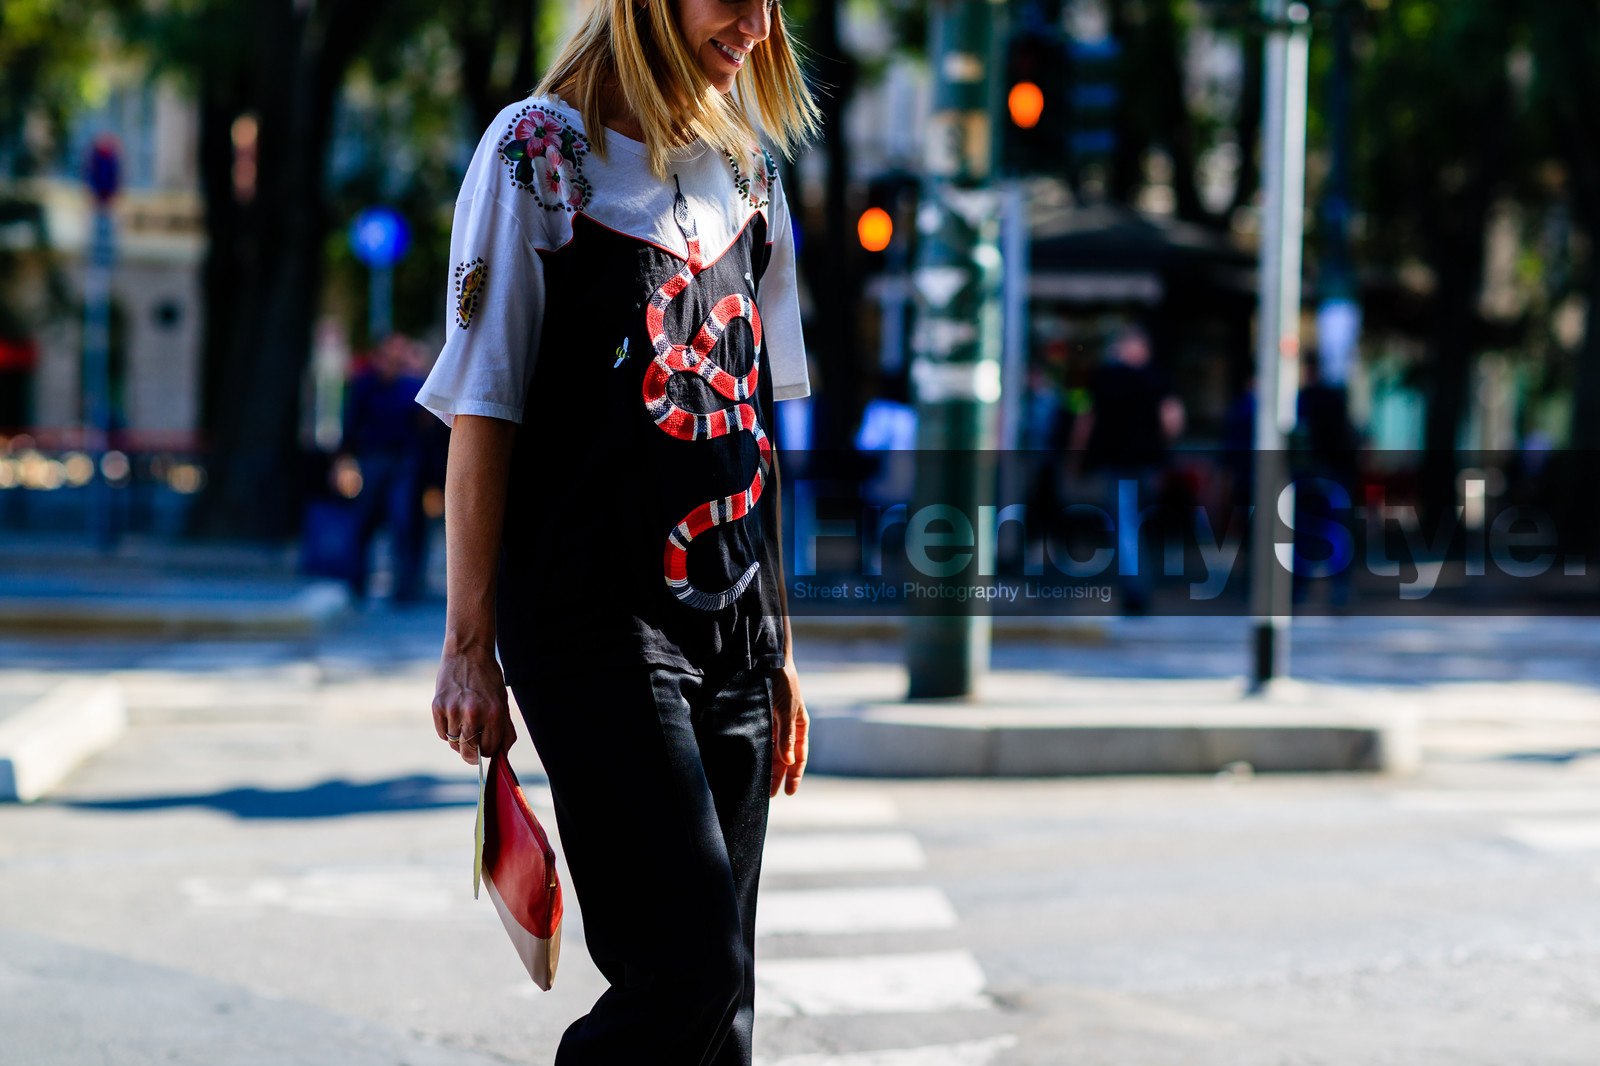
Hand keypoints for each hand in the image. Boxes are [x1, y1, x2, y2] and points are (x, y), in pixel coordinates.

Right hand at [432, 644, 515, 764]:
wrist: (468, 652)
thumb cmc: (488, 679)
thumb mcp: (502, 702)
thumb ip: (504, 730)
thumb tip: (501, 756)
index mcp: (494, 713)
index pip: (489, 750)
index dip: (488, 751)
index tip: (486, 748)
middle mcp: (473, 713)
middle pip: (469, 752)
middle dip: (472, 755)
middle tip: (473, 751)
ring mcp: (453, 710)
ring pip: (454, 743)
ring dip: (459, 740)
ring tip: (464, 724)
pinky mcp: (437, 706)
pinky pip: (442, 733)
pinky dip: (447, 731)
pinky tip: (454, 716)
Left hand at [769, 662, 808, 796]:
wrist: (768, 660)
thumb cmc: (783, 683)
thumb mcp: (786, 710)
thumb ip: (786, 736)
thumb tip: (789, 762)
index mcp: (800, 725)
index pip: (800, 756)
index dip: (795, 775)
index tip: (789, 792)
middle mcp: (787, 727)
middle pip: (784, 758)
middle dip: (778, 776)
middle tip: (770, 795)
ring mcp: (774, 724)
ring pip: (771, 751)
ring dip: (767, 767)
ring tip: (759, 785)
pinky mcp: (760, 719)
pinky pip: (760, 741)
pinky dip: (757, 753)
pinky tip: (751, 764)